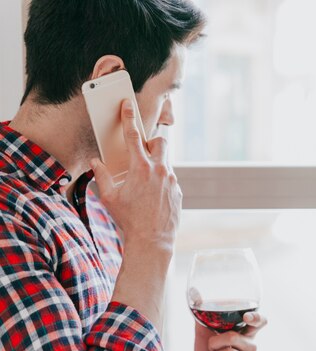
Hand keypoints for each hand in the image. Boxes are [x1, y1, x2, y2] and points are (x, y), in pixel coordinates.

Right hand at [90, 99, 181, 252]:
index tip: (127, 104)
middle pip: (159, 142)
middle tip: (141, 152)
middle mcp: (159, 170)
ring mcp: (171, 181)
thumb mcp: (110, 198)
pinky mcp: (178, 191)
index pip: (133, 136)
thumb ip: (102, 177)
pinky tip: (152, 197)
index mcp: (140, 168)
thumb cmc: (129, 220)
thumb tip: (96, 164)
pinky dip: (160, 182)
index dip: (129, 118)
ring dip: (155, 165)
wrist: (152, 241)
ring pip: (165, 162)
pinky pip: (169, 180)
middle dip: (150, 143)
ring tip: (144, 182)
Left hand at [192, 312, 267, 350]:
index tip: (246, 317)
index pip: (260, 321)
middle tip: (211, 347)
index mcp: (244, 332)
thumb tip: (196, 295)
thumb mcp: (203, 331)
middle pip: (234, 337)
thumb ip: (203, 314)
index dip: (256, 318)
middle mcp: (250, 345)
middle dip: (215, 342)